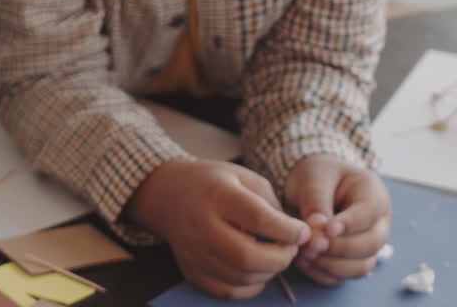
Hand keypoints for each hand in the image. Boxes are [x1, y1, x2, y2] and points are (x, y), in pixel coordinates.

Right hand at [126, 159, 310, 299]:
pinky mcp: (191, 270)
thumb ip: (271, 204)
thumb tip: (297, 237)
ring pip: (242, 278)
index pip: (259, 219)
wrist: (167, 194)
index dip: (289, 230)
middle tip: (290, 249)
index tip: (302, 231)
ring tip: (274, 257)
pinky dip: (251, 287)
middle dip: (282, 258)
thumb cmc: (212, 183)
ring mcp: (194, 251)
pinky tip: (255, 270)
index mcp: (217, 195)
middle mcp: (201, 225)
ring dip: (269, 272)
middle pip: (248, 256)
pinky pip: (228, 291)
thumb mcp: (243, 177)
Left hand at [284, 154, 390, 284]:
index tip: (327, 229)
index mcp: (373, 193)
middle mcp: (378, 222)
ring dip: (332, 265)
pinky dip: (325, 274)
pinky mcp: (352, 260)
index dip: (350, 224)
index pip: (370, 213)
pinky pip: (345, 276)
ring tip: (304, 254)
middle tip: (310, 245)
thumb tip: (318, 230)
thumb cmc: (315, 175)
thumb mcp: (313, 178)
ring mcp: (368, 243)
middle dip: (339, 248)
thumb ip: (316, 202)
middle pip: (371, 244)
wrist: (309, 184)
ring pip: (361, 266)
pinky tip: (304, 263)